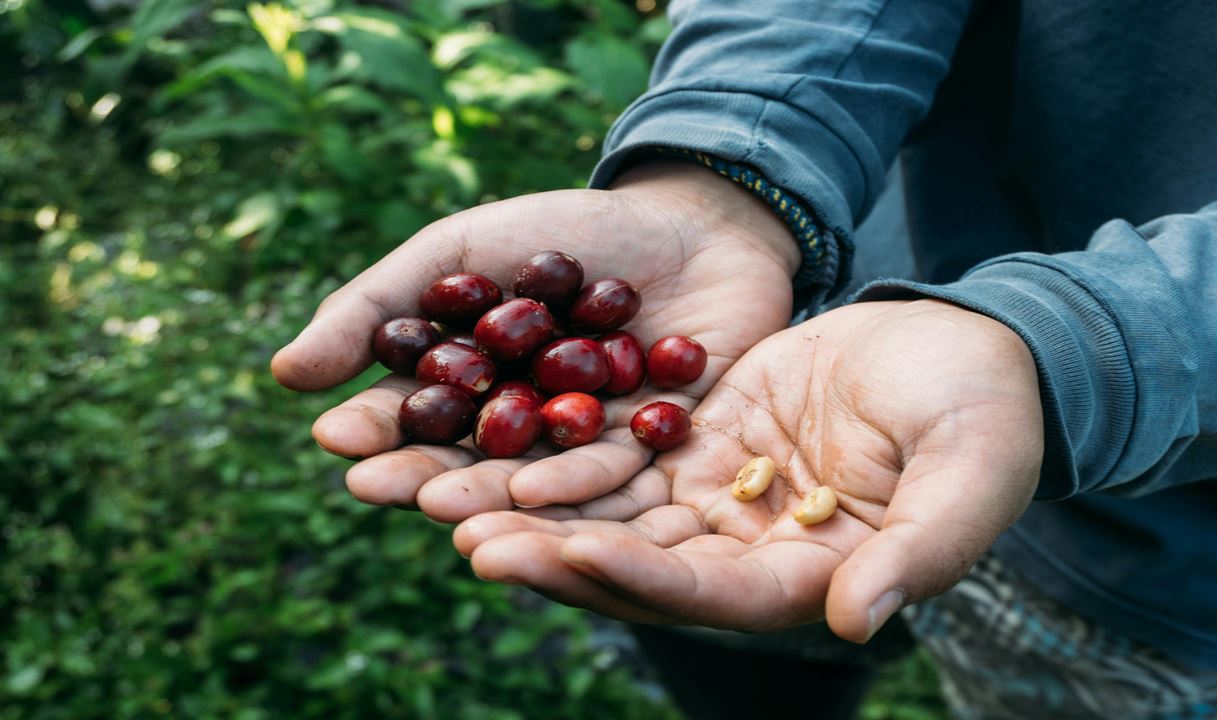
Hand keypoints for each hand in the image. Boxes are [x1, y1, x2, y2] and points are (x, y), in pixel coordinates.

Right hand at [271, 162, 798, 519]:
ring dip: (484, 492)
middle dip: (420, 472)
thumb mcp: (461, 249)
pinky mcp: (654, 448)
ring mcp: (588, 443)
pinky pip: (616, 467)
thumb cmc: (565, 230)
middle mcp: (526, 428)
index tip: (334, 437)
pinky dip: (575, 479)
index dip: (375, 428)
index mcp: (474, 389)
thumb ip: (380, 308)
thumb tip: (286, 373)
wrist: (691, 220)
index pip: (415, 417)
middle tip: (375, 487)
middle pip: (467, 460)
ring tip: (442, 505)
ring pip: (533, 476)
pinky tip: (536, 494)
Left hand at [455, 300, 1043, 640]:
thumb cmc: (985, 413)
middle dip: (555, 555)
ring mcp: (721, 500)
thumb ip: (921, 550)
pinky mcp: (701, 444)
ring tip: (452, 500)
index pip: (711, 594)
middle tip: (467, 540)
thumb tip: (856, 619)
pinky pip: (623, 456)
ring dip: (538, 512)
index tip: (567, 553)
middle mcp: (750, 552)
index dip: (639, 578)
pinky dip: (565, 457)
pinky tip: (498, 444)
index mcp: (811, 578)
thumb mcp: (969, 474)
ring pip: (614, 517)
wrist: (964, 347)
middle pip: (639, 566)